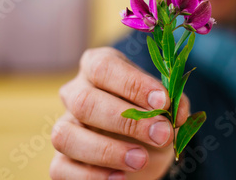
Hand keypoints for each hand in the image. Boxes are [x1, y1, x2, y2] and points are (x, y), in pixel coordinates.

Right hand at [50, 47, 189, 179]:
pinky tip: (121, 177)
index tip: (162, 102)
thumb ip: (174, 104)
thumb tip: (176, 114)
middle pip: (85, 101)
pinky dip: (92, 176)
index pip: (104, 67)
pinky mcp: (60, 160)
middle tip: (161, 134)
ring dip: (107, 150)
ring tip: (141, 159)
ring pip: (66, 136)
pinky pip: (62, 168)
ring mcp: (65, 126)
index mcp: (97, 67)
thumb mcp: (166, 106)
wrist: (144, 150)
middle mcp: (75, 92)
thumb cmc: (151, 116)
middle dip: (127, 120)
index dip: (132, 84)